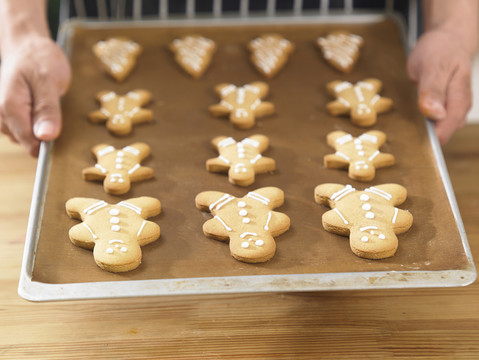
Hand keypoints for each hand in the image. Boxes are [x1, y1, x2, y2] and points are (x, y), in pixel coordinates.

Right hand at [0, 35, 70, 155]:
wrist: (27, 48)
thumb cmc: (39, 60)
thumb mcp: (49, 81)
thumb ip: (47, 109)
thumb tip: (46, 136)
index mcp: (9, 108)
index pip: (30, 143)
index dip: (48, 143)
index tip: (60, 129)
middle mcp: (1, 116)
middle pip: (30, 142)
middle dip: (46, 131)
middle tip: (53, 105)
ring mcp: (4, 119)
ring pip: (29, 139)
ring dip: (43, 126)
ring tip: (47, 102)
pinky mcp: (11, 119)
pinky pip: (29, 132)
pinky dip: (39, 124)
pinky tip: (41, 107)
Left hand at [407, 29, 473, 144]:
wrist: (447, 40)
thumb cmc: (440, 50)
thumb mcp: (432, 66)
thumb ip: (433, 90)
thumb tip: (436, 114)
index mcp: (460, 98)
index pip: (446, 129)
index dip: (429, 138)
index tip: (410, 140)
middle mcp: (459, 107)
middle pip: (442, 134)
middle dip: (423, 136)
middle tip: (402, 133)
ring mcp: (453, 108)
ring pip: (437, 129)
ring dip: (421, 130)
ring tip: (405, 124)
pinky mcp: (444, 108)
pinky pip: (433, 122)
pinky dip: (421, 122)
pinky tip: (411, 117)